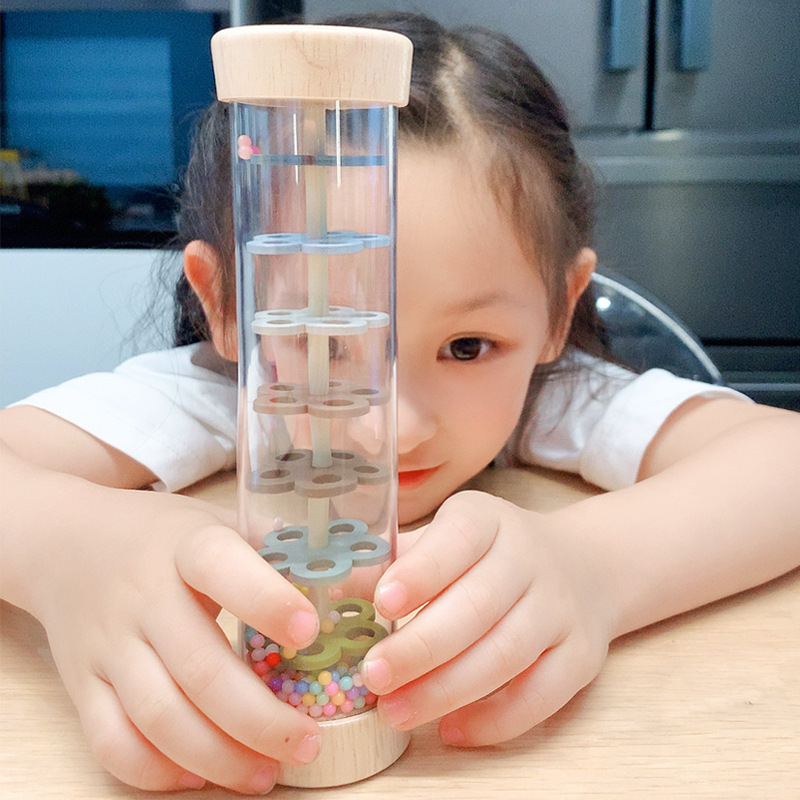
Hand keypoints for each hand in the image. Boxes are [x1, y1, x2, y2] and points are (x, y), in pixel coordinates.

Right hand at [26, 484, 322, 792]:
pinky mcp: (82, 683)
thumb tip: (357, 576)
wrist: (66, 543)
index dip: (267, 601)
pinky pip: (111, 741)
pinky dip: (156, 770)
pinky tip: (199, 775)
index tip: (310, 634)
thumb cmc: (162, 536)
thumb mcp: (214, 521)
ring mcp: (108, 644)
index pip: (223, 567)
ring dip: (217, 757)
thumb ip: (272, 548)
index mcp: (186, 546)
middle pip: (198, 668)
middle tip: (308, 743)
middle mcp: (143, 596)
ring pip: (157, 716)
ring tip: (266, 773)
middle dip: (259, 719)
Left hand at [361, 490, 614, 746]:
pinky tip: (451, 729)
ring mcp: (561, 607)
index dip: (422, 571)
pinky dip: (495, 719)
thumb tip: (331, 588)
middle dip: (422, 647)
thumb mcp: (446, 540)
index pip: (459, 538)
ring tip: (396, 711)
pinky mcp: (581, 654)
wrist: (583, 566)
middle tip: (374, 676)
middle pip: (480, 605)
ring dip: (448, 689)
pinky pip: (542, 695)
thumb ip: (395, 562)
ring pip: (508, 653)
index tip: (382, 602)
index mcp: (488, 520)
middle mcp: (530, 558)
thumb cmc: (489, 556)